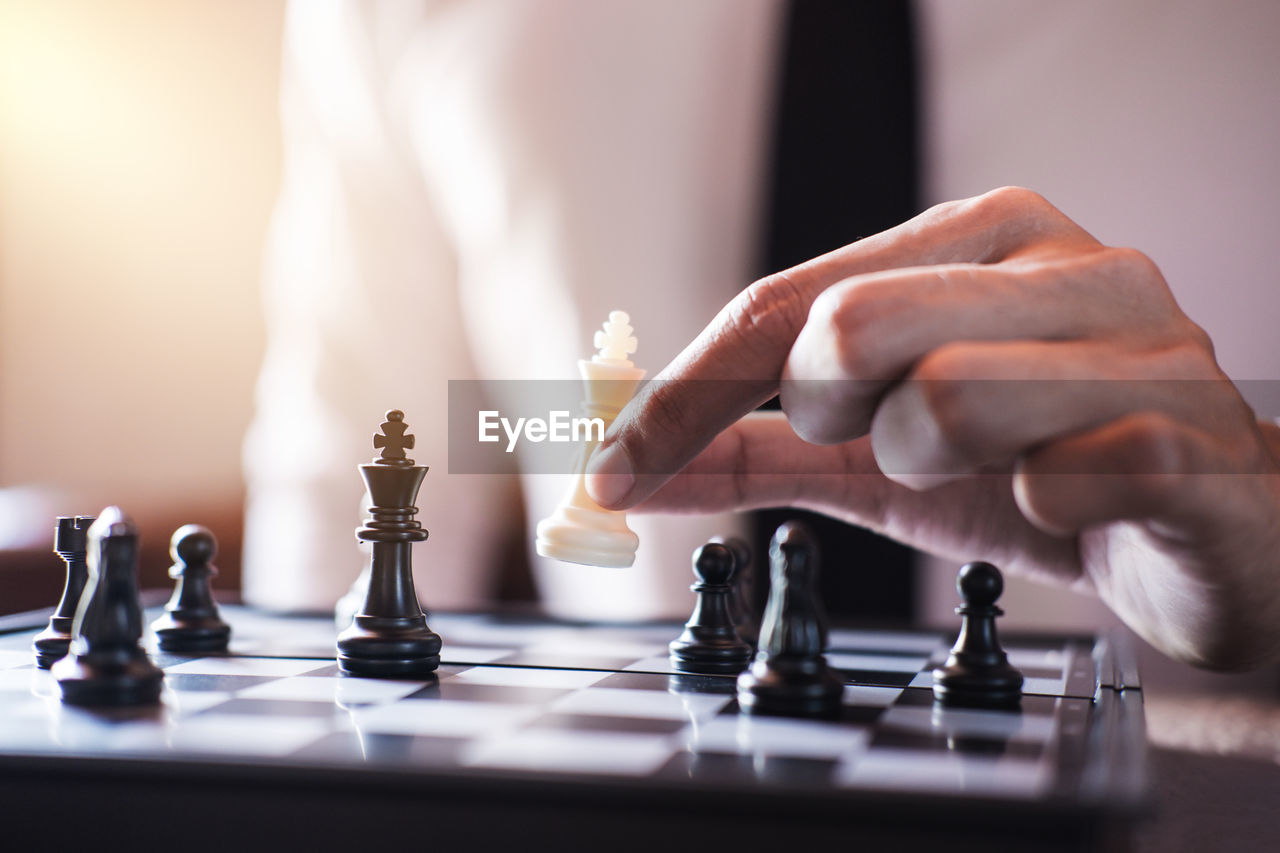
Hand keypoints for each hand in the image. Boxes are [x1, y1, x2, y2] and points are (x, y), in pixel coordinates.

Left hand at [587, 187, 1279, 669]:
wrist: (1218, 538)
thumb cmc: (1045, 471)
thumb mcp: (880, 457)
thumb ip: (756, 453)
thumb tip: (623, 470)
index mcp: (978, 240)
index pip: (786, 301)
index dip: (686, 393)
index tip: (612, 468)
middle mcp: (1061, 264)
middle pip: (849, 326)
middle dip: (832, 417)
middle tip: (888, 443)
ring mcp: (1140, 343)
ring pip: (943, 401)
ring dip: (934, 468)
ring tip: (996, 472)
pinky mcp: (1195, 436)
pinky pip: (1062, 475)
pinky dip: (1041, 508)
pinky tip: (1073, 502)